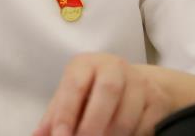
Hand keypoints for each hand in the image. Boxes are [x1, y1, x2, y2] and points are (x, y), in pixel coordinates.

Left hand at [34, 53, 172, 135]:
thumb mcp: (72, 97)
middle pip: (107, 92)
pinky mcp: (157, 100)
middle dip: (93, 124)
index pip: (74, 85)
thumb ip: (55, 117)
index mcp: (86, 64)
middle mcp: (114, 67)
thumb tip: (37, 135)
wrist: (136, 84)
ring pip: (128, 113)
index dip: (67, 112)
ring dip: (112, 135)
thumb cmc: (93, 92)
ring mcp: (139, 82)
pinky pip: (145, 124)